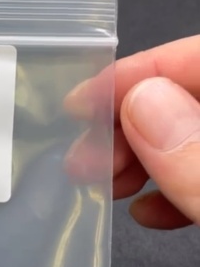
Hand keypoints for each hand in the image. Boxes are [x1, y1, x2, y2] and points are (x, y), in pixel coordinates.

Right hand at [66, 35, 199, 227]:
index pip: (199, 57)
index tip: (80, 104)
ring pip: (191, 135)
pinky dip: (173, 185)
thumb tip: (143, 102)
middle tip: (82, 158)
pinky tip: (145, 210)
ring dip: (142, 156)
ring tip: (103, 185)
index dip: (137, 73)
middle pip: (189, 96)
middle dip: (129, 123)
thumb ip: (198, 160)